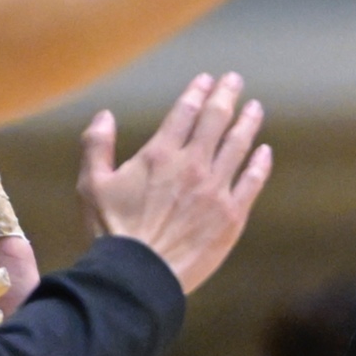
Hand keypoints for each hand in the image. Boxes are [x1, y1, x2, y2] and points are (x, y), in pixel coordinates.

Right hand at [78, 74, 269, 294]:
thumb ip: (96, 145)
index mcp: (160, 154)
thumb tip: (104, 115)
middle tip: (235, 80)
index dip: (197, 92)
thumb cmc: (112, 232)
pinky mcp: (232, 216)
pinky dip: (260, 164)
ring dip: (248, 124)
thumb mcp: (91, 184)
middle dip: (226, 96)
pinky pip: (252, 183)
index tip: (207, 80)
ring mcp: (216, 190)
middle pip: (216, 120)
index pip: (185, 112)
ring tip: (255, 108)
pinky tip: (265, 152)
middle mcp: (193, 165)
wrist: (139, 275)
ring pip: (238, 146)